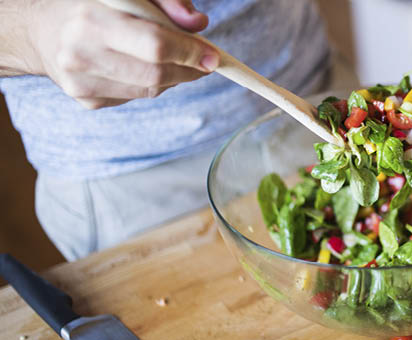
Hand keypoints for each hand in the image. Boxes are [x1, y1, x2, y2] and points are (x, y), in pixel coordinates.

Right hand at [27, 0, 219, 108]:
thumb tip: (198, 24)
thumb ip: (166, 1)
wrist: (41, 30)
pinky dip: (150, 83)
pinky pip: (134, 96)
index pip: (155, 45)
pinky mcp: (86, 100)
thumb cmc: (93, 4)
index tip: (213, 56)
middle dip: (188, 70)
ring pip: (149, 89)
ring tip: (175, 60)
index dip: (189, 52)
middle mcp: (80, 54)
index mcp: (91, 20)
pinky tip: (140, 66)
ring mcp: (80, 83)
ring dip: (173, 78)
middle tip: (204, 63)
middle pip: (155, 74)